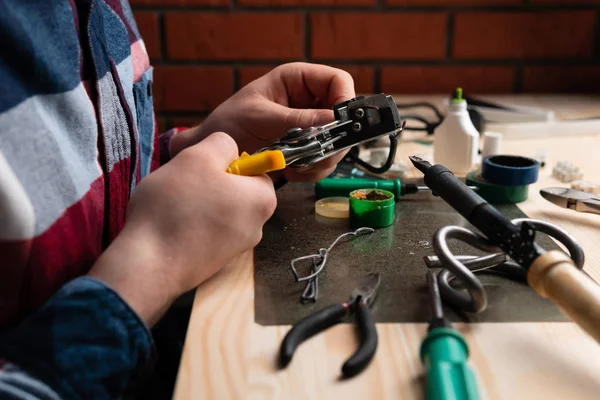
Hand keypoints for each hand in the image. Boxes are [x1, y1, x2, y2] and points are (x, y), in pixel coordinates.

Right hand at [89, 132, 276, 325]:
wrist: (149, 265)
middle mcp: (257, 227)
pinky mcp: (216, 262)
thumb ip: (221, 144)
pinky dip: (192, 224)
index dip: (227, 162)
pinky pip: (208, 232)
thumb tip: (229, 148)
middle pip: (237, 190)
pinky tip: (170, 224)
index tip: (202, 167)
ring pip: (220, 210)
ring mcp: (237, 248)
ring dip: (199, 203)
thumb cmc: (176, 207)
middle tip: (184, 184)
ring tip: (173, 205)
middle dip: (211, 183)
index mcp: (263, 200)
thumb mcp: (197, 157)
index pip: (255, 168)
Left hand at [170, 62, 355, 181]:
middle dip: (334, 140)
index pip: (338, 81)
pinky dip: (314, 171)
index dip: (345, 100)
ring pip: (338, 142)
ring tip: (298, 167)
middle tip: (319, 155)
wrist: (214, 152)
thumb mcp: (261, 117)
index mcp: (297, 80)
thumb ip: (296, 118)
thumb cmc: (229, 123)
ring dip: (323, 159)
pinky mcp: (307, 147)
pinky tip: (293, 172)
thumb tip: (331, 119)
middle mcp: (308, 100)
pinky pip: (325, 159)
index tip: (340, 124)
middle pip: (344, 116)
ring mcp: (310, 125)